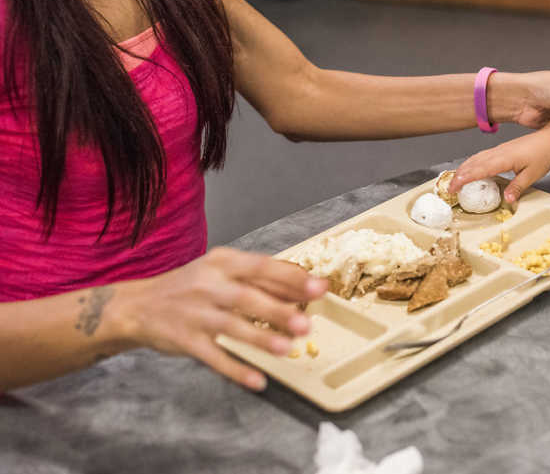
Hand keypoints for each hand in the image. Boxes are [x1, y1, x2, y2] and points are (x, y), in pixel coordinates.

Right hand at [112, 247, 327, 390]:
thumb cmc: (190, 287)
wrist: (137, 305)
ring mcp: (195, 313)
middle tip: (305, 323)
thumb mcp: (221, 271)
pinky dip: (235, 370)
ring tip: (286, 348)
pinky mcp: (184, 340)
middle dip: (277, 311)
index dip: (292, 278)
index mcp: (222, 262)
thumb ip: (260, 279)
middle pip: (247, 297)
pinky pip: (212, 357)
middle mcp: (208, 285)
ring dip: (259, 339)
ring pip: (231, 326)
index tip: (319, 288)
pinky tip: (257, 381)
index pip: (261, 267)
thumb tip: (303, 288)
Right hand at [449, 130, 549, 203]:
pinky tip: (470, 168)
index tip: (453, 188)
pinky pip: (481, 156)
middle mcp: (498, 153)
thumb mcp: (533, 175)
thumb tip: (507, 199)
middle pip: (472, 163)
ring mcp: (498, 150)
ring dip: (463, 168)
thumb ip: (518, 187)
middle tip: (448, 188)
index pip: (479, 170)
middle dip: (458, 175)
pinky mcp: (501, 149)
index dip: (464, 179)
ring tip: (454, 179)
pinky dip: (471, 163)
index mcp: (504, 159)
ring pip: (475, 158)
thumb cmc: (543, 155)